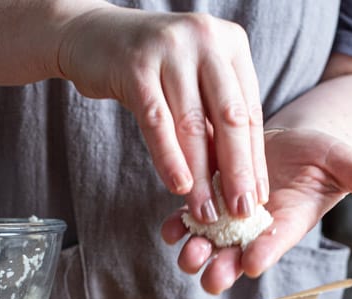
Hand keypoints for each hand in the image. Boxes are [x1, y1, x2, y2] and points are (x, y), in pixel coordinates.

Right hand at [57, 5, 267, 219]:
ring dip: (201, 175)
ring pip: (192, 124)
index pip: (250, 111)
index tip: (256, 197)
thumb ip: (214, 118)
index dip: (255, 159)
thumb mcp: (194, 80)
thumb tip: (235, 178)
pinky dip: (169, 158)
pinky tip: (178, 186)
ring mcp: (171, 50)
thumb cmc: (152, 65)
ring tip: (205, 210)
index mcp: (231, 44)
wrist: (94, 35)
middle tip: (240, 210)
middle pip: (230, 117)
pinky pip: (157, 122)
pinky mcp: (137, 66)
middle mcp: (206, 41)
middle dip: (237, 171)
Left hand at [162, 128, 351, 293]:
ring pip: (209, 241)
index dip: (265, 251)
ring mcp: (228, 216)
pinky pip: (188, 216)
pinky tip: (171, 226)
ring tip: (187, 253)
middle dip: (222, 267)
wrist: (287, 143)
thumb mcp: (346, 162)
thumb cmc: (320, 154)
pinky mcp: (207, 199)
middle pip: (236, 254)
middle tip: (210, 274)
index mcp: (289, 222)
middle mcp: (255, 227)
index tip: (253, 261)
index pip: (277, 241)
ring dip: (195, 250)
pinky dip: (178, 222)